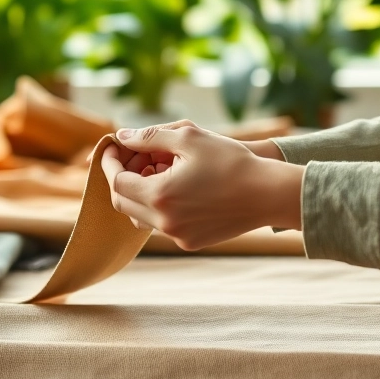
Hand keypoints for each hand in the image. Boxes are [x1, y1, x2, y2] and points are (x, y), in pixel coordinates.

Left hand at [100, 120, 303, 250]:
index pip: (117, 182)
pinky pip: (162, 225)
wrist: (268, 193)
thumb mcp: (189, 136)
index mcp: (159, 195)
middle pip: (123, 203)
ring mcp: (177, 236)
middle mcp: (163, 221)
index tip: (114, 146)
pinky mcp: (190, 242)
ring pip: (141, 216)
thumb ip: (150, 136)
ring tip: (159, 169)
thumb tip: (123, 136)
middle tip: (135, 156)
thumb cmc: (231, 160)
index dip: (111, 162)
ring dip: (140, 193)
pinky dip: (159, 206)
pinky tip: (178, 186)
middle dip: (122, 177)